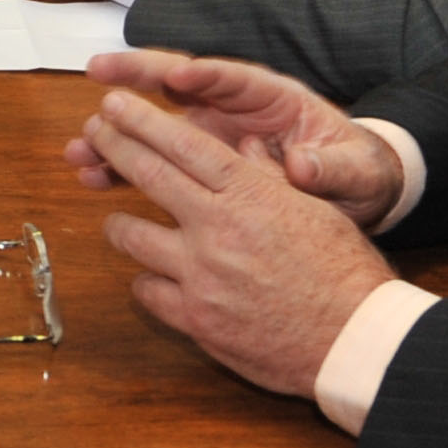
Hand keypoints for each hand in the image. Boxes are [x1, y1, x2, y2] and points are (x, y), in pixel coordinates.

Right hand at [61, 49, 409, 228]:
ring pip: (154, 123)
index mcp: (274, 98)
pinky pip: (153, 160)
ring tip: (81, 146)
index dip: (204, 75)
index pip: (233, 78)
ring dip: (117, 132)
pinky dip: (123, 167)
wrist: (351, 192)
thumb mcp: (355, 171)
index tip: (178, 77)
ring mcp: (210, 133)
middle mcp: (232, 108)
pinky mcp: (197, 162)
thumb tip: (303, 166)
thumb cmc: (356, 173)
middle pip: (178, 82)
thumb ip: (331, 168)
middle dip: (137, 76)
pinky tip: (94, 176)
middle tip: (99, 71)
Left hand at [74, 86, 396, 398]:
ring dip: (119, 223)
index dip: (140, 120)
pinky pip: (146, 290)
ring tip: (116, 219)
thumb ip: (270, 177)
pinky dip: (147, 280)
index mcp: (250, 195)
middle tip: (93, 132)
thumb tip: (243, 145)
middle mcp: (217, 229)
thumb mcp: (314, 210)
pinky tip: (153, 276)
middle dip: (112, 146)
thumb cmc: (344, 273)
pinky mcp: (194, 319)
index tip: (112, 104)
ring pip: (131, 237)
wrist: (354, 342)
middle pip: (147, 175)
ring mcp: (201, 276)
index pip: (183, 144)